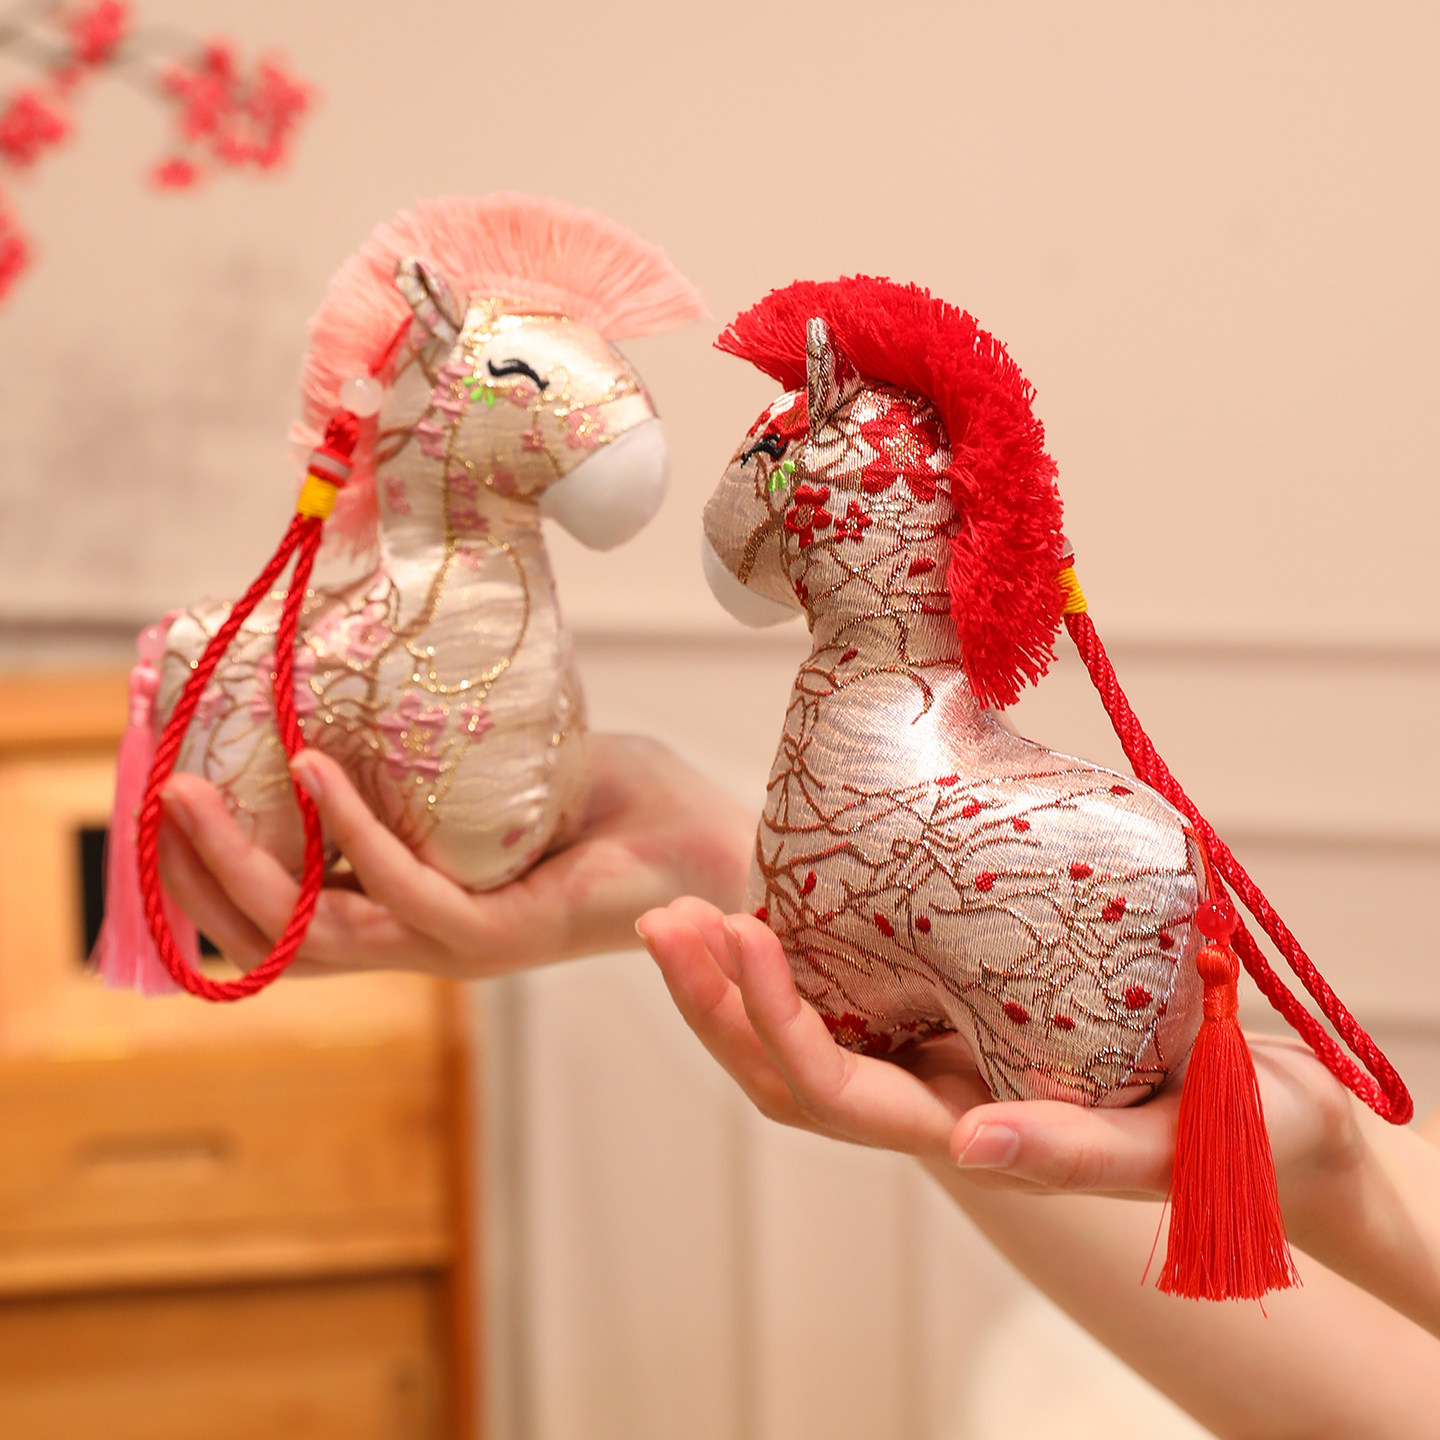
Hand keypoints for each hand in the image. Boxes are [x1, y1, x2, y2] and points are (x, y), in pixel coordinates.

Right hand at [156, 734, 753, 978]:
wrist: (715, 843)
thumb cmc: (619, 803)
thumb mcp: (507, 766)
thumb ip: (440, 749)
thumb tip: (373, 674)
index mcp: (424, 908)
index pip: (296, 918)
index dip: (219, 882)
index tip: (163, 814)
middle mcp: (431, 938)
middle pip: (285, 937)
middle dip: (205, 878)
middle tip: (155, 797)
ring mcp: (465, 946)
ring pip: (324, 931)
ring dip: (249, 863)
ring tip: (191, 787)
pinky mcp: (509, 937)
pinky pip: (408, 892)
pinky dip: (350, 836)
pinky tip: (316, 768)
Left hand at [636, 898, 1366, 1216]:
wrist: (1281, 1115)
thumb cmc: (1247, 1136)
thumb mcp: (1181, 1146)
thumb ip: (1079, 1154)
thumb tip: (968, 1148)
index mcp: (968, 1131)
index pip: (835, 1093)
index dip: (775, 1022)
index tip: (742, 932)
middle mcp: (936, 1098)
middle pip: (789, 1069)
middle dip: (716, 1003)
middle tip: (668, 919)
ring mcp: (944, 1055)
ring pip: (811, 1030)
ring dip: (738, 976)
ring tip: (688, 908)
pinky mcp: (965, 1007)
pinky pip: (861, 986)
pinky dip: (805, 947)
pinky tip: (778, 892)